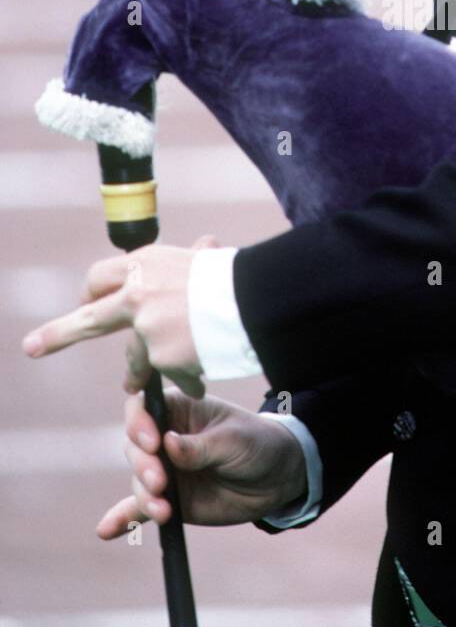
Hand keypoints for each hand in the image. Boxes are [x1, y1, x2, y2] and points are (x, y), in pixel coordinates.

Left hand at [22, 235, 218, 396]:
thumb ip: (190, 265)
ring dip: (145, 371)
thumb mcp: (204, 260)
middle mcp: (137, 294)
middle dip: (57, 334)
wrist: (254, 299)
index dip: (94, 292)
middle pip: (89, 317)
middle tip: (31, 347)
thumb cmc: (235, 277)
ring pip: (139, 358)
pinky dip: (185, 377)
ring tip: (157, 383)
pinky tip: (200, 379)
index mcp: (144, 264)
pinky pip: (169, 374)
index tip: (86, 300)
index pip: (102, 277)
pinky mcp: (160, 356)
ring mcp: (146, 327)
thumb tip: (207, 243)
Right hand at [96, 389, 307, 538]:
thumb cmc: (257, 444)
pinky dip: (124, 519)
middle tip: (161, 481)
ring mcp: (165, 469)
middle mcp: (164, 437)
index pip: (143, 407)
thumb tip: (168, 444)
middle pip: (135, 446)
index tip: (153, 441)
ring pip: (138, 480)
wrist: (277, 479)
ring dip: (145, 495)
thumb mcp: (234, 441)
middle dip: (143, 465)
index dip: (139, 422)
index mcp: (180, 409)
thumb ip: (200, 446)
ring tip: (163, 510)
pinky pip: (140, 509)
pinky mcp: (168, 499)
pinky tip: (106, 531)